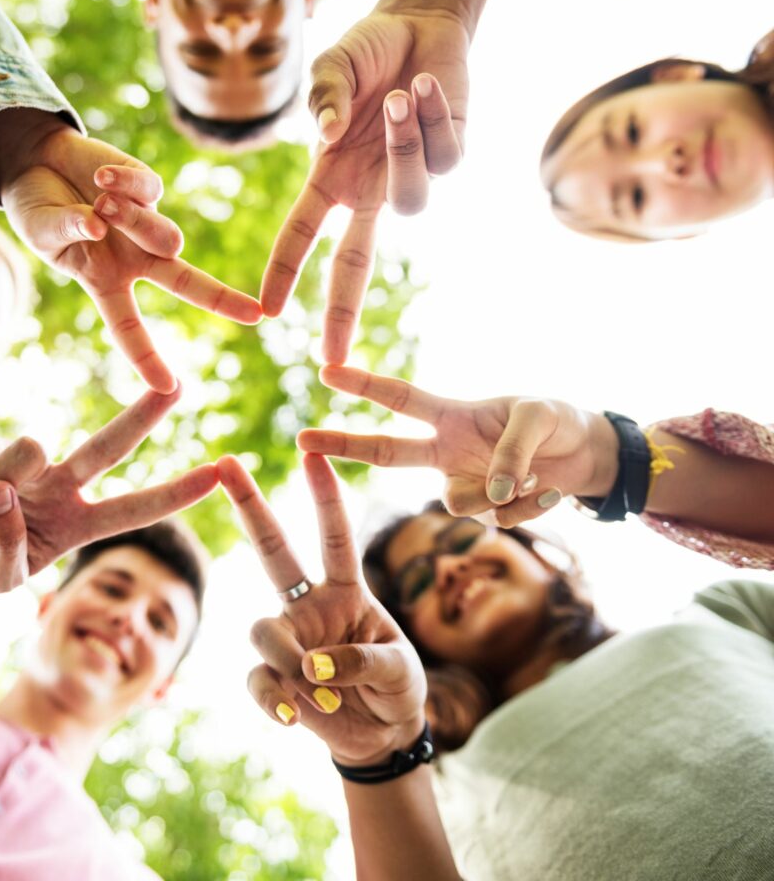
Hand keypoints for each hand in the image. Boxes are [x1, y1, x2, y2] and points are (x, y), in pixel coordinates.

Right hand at [0, 111, 261, 392]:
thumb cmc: (38, 211)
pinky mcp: (147, 186)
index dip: (147, 358)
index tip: (170, 388)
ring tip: (100, 204)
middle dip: (222, 299)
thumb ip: (67, 231)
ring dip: (134, 222)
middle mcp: (134, 258)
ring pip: (167, 237)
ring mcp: (145, 223)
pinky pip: (150, 191)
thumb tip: (99, 225)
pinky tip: (100, 178)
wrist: (37, 164)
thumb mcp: (41, 231)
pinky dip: (124, 184)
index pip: (129, 328)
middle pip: (186, 282)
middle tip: (256, 315)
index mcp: (107, 282)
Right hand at [0, 386, 218, 592]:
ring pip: (29, 450)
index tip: (217, 474)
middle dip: (144, 417)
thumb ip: (7, 546)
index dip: (174, 493)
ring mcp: (24, 465)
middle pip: (109, 445)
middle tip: (178, 387)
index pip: (134, 509)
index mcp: (80, 523)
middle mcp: (61, 485)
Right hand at [221, 453, 426, 766]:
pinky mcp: (274, 678)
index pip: (335, 536)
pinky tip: (296, 718)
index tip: (311, 454)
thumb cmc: (397, 687)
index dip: (324, 496)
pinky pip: (258, 679)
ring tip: (322, 694)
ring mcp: (289, 639)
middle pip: (273, 550)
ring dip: (289, 661)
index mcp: (348, 589)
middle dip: (251, 505)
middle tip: (226, 464)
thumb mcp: (399, 669)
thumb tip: (312, 667)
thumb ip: (363, 660)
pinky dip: (275, 700)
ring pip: (262, 629)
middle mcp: (310, 604)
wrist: (382, 735)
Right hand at [261, 9, 467, 363]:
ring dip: (404, 146)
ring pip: (411, 201)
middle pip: (352, 263)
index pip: (301, 234)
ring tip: (400, 93)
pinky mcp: (451, 156)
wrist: (420, 22)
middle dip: (342, 311)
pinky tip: (425, 86)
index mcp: (330, 178)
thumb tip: (331, 136)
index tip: (267, 311)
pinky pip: (444, 159)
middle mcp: (368, 190)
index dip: (283, 272)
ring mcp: (409, 177)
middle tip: (334, 358)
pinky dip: (433, 118)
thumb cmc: (366, 49)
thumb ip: (323, 99)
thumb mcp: (330, 67)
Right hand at [298, 365, 619, 528]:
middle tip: (303, 438)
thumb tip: (487, 495)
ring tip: (537, 476)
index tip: (327, 371)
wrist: (587, 456)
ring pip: (456, 503)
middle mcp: (447, 450)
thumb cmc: (558, 421)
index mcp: (453, 415)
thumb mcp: (538, 418)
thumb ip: (507, 452)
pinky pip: (494, 518)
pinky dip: (526, 507)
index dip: (364, 384)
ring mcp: (463, 482)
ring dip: (500, 493)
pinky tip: (547, 491)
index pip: (400, 398)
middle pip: (385, 452)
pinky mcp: (487, 508)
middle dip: (344, 443)